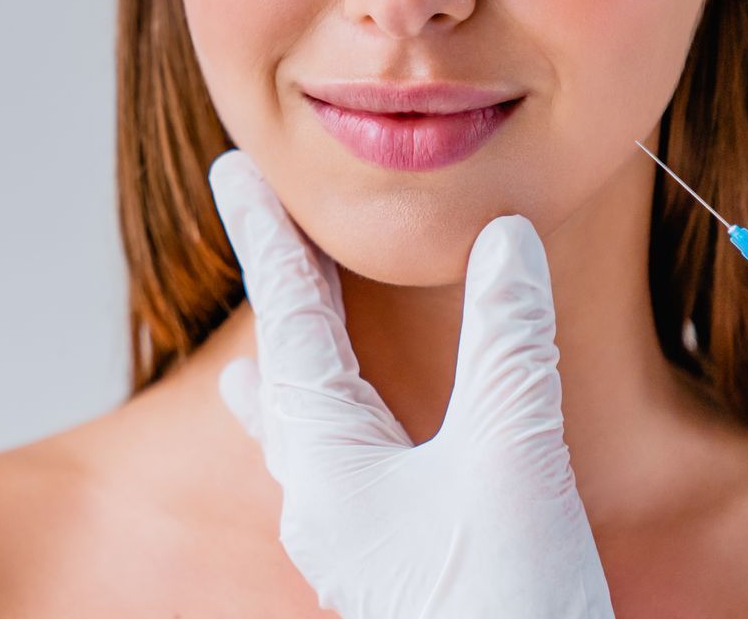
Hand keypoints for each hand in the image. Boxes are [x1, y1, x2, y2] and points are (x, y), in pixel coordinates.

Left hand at [208, 148, 612, 618]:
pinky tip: (350, 441)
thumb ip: (509, 341)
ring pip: (305, 428)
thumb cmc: (508, 604)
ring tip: (262, 345)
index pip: (290, 317)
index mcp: (328, 461)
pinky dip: (339, 426)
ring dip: (295, 368)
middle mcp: (323, 497)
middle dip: (276, 293)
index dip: (270, 235)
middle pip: (284, 366)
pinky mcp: (393, 562)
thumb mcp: (513, 457)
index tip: (234, 172)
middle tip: (255, 225)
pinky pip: (345, 469)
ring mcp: (353, 536)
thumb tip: (505, 238)